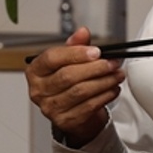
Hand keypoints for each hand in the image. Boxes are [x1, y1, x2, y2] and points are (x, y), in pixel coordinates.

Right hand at [26, 26, 124, 146]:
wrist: (70, 110)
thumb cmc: (67, 82)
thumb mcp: (68, 60)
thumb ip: (75, 45)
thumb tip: (82, 32)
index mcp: (35, 71)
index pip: (52, 59)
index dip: (76, 54)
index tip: (96, 52)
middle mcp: (39, 90)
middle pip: (68, 76)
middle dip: (95, 68)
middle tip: (112, 63)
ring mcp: (50, 108)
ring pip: (80, 91)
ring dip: (103, 82)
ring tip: (116, 75)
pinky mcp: (65, 121)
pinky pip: (88, 106)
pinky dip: (104, 96)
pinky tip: (112, 89)